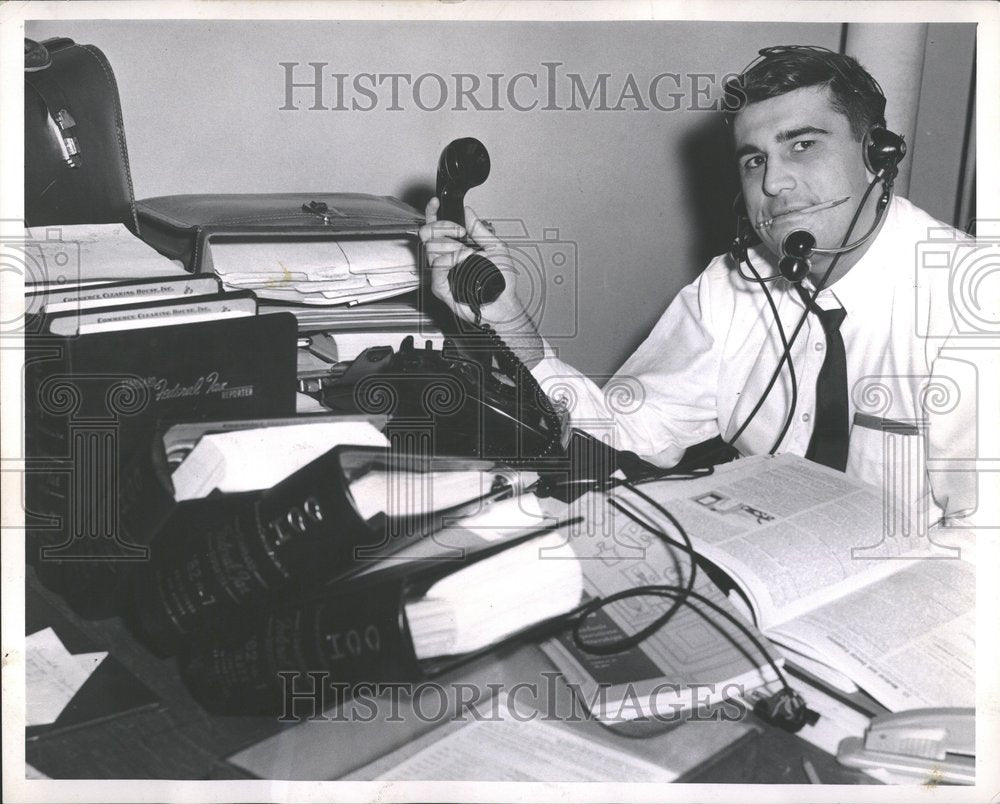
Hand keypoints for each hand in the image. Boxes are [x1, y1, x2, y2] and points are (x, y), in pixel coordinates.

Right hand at [419, 198, 544, 366]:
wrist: (503, 304)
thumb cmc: (501, 281)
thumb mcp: (495, 247)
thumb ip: (479, 229)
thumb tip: (467, 211)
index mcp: (455, 247)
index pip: (435, 226)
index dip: (432, 212)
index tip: (436, 202)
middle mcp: (445, 258)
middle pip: (427, 234)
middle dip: (443, 227)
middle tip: (461, 233)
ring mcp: (441, 273)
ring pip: (431, 249)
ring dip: (453, 247)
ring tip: (470, 254)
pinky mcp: (440, 287)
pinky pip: (437, 266)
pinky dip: (451, 260)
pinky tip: (464, 262)